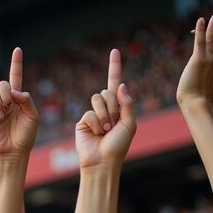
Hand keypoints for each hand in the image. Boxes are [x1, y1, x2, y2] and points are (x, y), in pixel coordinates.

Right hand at [0, 48, 38, 159]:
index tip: (17, 49)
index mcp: (18, 98)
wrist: (13, 151)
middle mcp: (6, 100)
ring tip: (1, 114)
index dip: (16, 63)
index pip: (16, 77)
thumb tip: (14, 92)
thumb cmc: (25, 136)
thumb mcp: (33, 116)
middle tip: (9, 106)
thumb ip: (27, 100)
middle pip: (3, 83)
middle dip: (6, 93)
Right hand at [75, 49, 135, 169]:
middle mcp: (105, 108)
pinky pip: (89, 113)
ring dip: (105, 116)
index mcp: (118, 106)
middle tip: (113, 125)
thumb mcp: (130, 123)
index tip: (114, 50)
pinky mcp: (83, 122)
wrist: (103, 162)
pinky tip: (97, 134)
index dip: (114, 67)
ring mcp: (93, 114)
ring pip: (97, 100)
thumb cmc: (118, 146)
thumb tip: (120, 85)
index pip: (115, 82)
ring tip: (106, 131)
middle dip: (113, 107)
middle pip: (107, 92)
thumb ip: (128, 103)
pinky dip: (96, 124)